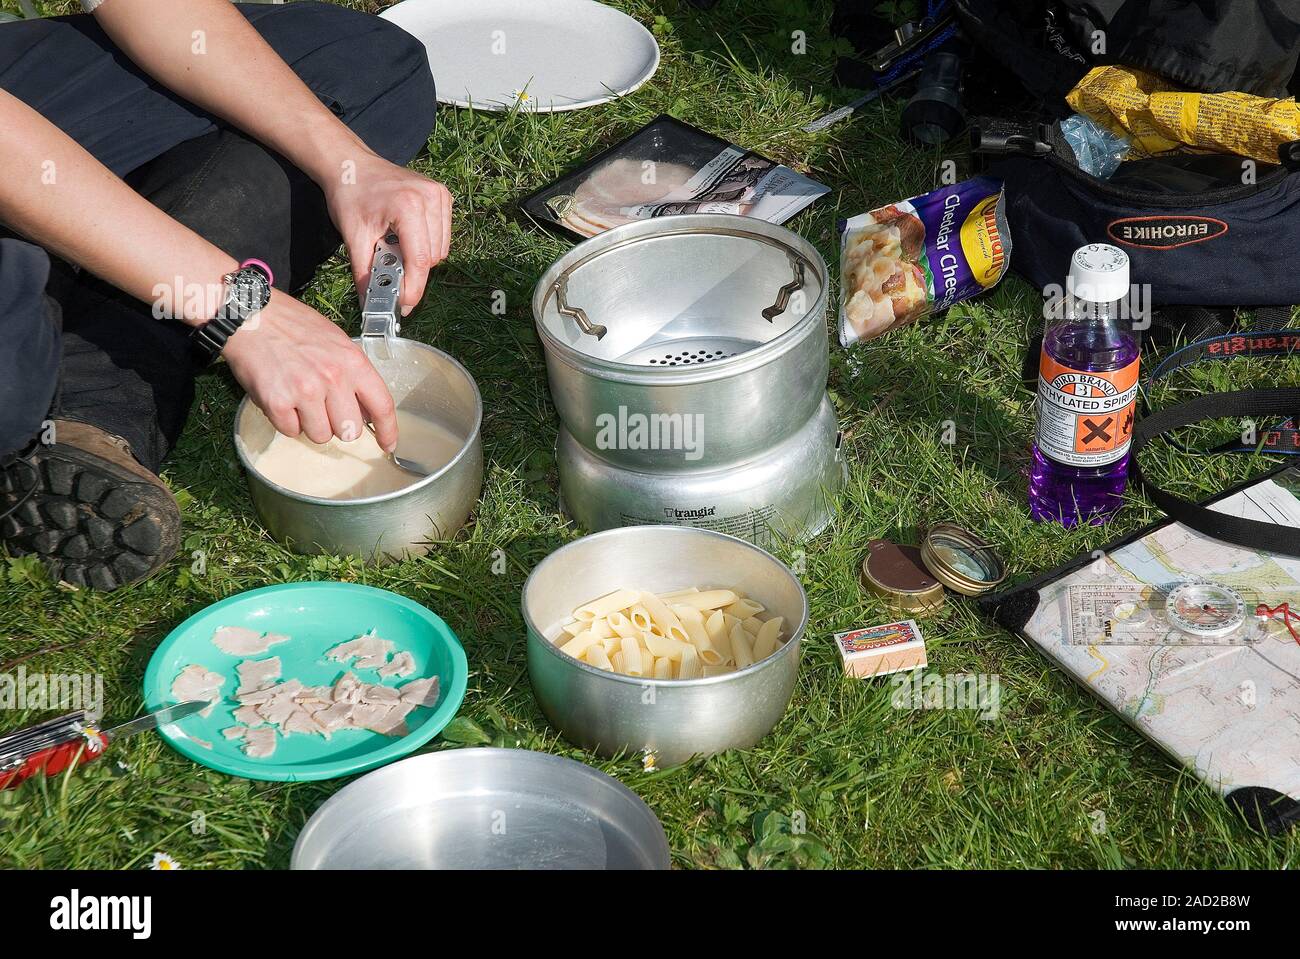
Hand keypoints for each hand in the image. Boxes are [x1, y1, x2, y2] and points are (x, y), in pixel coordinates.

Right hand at [223, 292, 398, 450]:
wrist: (251, 316)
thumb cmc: (293, 327)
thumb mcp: (337, 342)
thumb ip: (354, 374)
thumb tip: (366, 410)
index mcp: (353, 362)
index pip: (382, 406)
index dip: (388, 431)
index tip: (388, 445)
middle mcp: (333, 378)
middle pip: (349, 431)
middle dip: (338, 425)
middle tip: (323, 407)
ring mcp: (305, 391)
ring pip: (321, 436)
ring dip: (310, 424)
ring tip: (299, 399)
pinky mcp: (278, 402)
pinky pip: (291, 431)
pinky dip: (286, 421)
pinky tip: (282, 398)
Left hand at [322, 149, 451, 316]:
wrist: (352, 165)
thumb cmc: (350, 196)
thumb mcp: (353, 237)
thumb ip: (364, 274)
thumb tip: (371, 306)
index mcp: (408, 206)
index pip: (420, 260)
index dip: (413, 288)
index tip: (404, 306)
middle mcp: (430, 198)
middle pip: (432, 259)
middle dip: (412, 272)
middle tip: (388, 266)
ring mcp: (440, 196)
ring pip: (440, 251)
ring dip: (420, 259)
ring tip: (395, 245)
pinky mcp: (443, 196)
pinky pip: (443, 237)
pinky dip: (427, 245)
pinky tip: (406, 235)